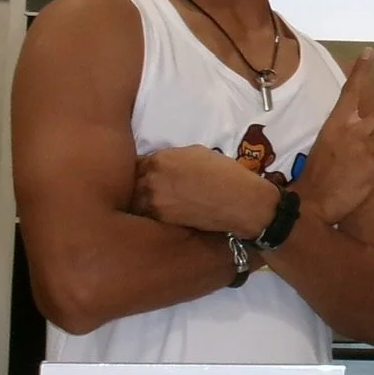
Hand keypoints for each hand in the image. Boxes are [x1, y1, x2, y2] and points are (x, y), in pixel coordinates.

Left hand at [132, 146, 278, 235]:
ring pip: (136, 201)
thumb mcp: (198, 154)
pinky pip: (148, 216)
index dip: (144, 169)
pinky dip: (152, 215)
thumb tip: (165, 165)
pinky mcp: (161, 220)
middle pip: (133, 182)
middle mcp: (151, 179)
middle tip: (154, 190)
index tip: (149, 174)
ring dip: (142, 202)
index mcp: (160, 159)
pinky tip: (164, 214)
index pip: (137, 163)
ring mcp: (153, 202)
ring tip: (157, 204)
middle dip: (140, 185)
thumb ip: (174, 158)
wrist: (241, 202)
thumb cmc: (225, 174)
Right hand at [293, 48, 373, 223]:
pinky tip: (372, 178)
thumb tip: (369, 139)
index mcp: (335, 124)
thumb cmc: (316, 177)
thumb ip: (347, 137)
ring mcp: (365, 146)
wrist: (310, 202)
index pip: (350, 91)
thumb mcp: (326, 147)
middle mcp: (352, 130)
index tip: (371, 51)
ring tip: (368, 170)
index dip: (361, 71)